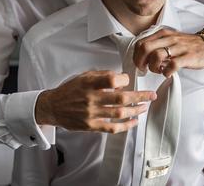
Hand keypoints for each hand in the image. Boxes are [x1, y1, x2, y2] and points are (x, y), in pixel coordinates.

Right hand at [35, 70, 156, 133]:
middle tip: (151, 95)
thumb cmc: (70, 90)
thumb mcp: (83, 76)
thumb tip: (121, 80)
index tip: (128, 80)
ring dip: (136, 110)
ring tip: (144, 107)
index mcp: (89, 83)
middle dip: (140, 96)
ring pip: (120, 113)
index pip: (112, 79)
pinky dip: (126, 125)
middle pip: (121, 98)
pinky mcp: (91, 126)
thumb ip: (102, 76)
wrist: (52, 107)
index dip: (124, 79)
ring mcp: (91, 114)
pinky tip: (134, 121)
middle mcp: (91, 98)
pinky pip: (112, 128)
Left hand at [133, 28, 203, 77]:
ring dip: (153, 67)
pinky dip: (166, 72)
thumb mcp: (169, 40)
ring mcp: (178, 47)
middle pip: (145, 48)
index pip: (140, 42)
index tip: (139, 64)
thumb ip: (156, 45)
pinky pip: (172, 65)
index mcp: (162, 33)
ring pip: (156, 56)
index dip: (136, 55)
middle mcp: (169, 38)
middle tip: (144, 69)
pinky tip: (168, 73)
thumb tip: (141, 56)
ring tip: (158, 70)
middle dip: (140, 61)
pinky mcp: (187, 56)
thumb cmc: (186, 45)